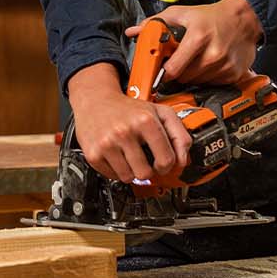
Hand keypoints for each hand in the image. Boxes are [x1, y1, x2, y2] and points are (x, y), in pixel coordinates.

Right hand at [68, 71, 193, 183]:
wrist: (95, 100)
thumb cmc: (128, 108)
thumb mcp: (160, 112)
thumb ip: (179, 134)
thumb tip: (183, 161)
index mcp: (145, 121)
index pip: (166, 160)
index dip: (167, 165)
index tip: (162, 162)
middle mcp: (125, 131)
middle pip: (146, 173)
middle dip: (148, 170)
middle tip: (144, 158)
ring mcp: (107, 143)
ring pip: (129, 178)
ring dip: (132, 170)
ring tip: (129, 156)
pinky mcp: (93, 153)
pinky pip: (112, 176)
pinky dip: (117, 170)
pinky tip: (117, 156)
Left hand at [128, 0, 260, 83]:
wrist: (244, 19)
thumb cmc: (210, 17)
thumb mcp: (181, 14)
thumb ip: (155, 24)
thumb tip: (133, 31)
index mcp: (198, 37)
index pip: (173, 69)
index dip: (163, 73)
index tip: (159, 72)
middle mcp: (213, 54)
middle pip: (184, 78)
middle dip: (178, 71)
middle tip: (180, 60)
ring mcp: (225, 66)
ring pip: (197, 82)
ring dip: (192, 74)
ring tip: (196, 59)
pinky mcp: (234, 74)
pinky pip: (211, 83)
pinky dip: (207, 77)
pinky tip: (209, 63)